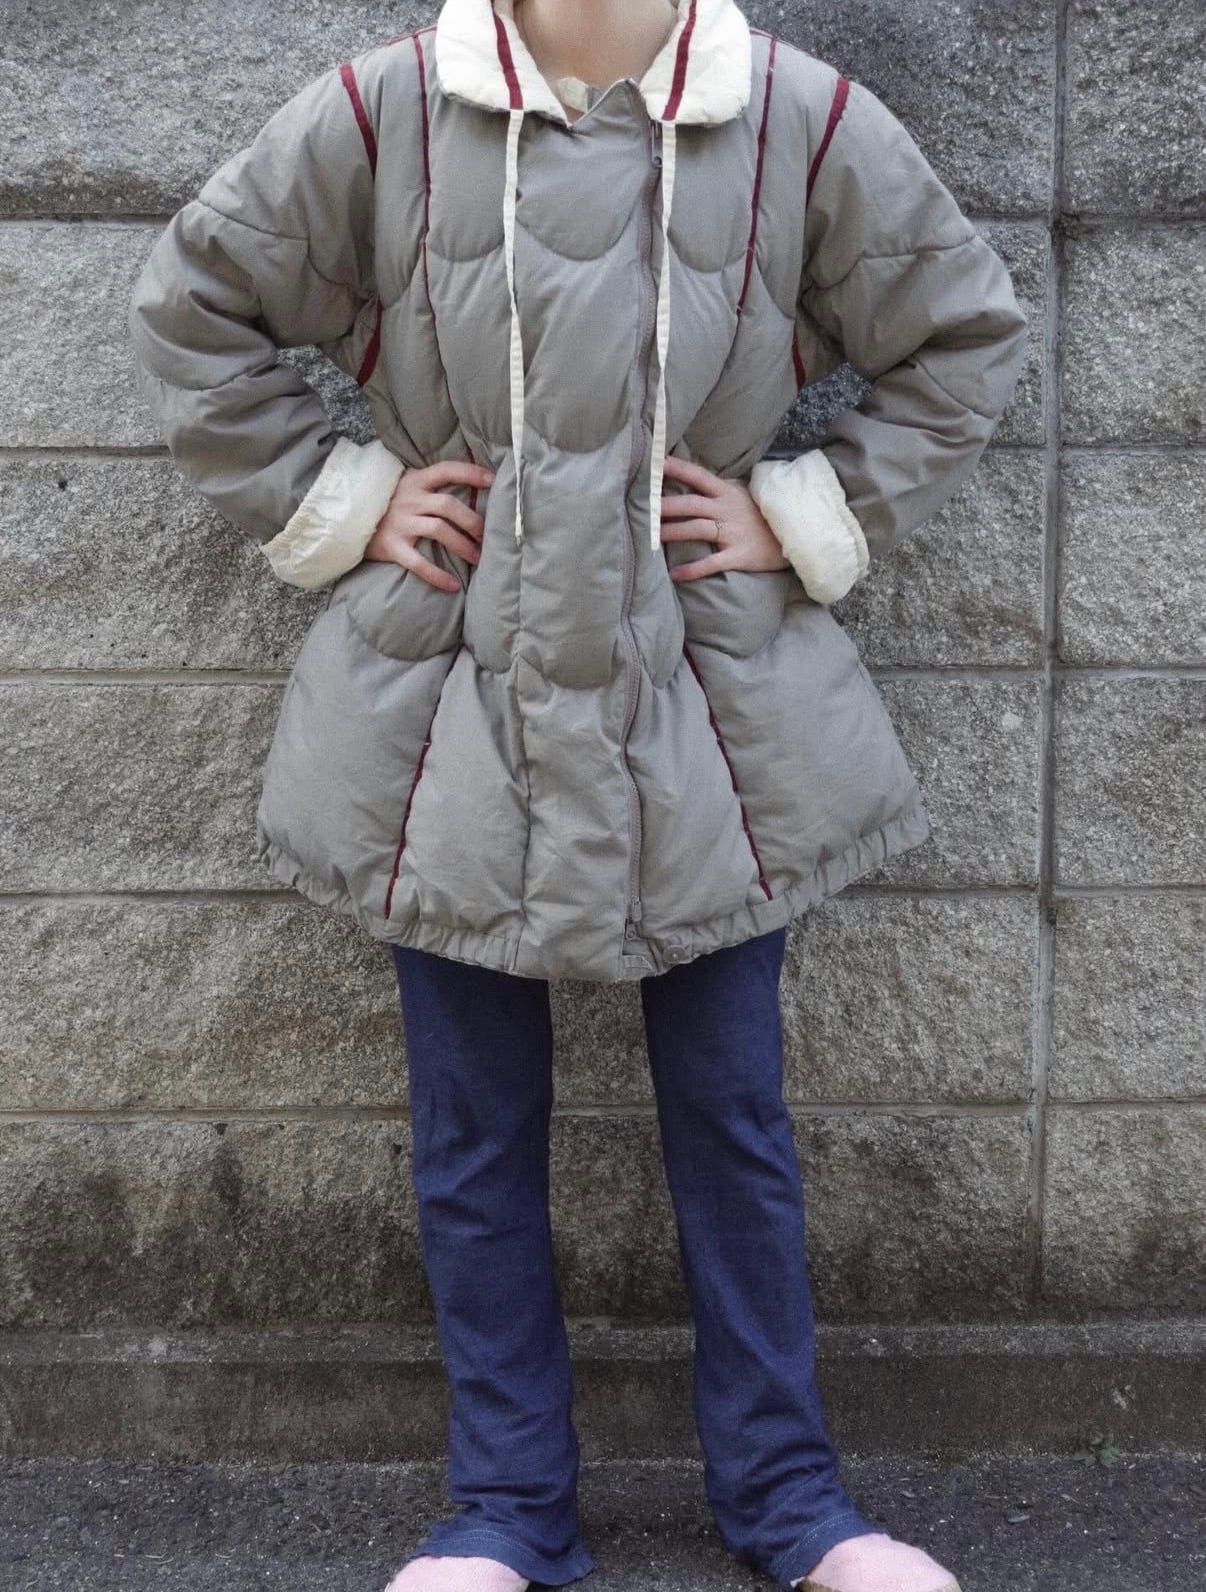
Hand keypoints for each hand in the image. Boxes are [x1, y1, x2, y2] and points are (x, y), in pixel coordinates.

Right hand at [363, 458, 495, 591]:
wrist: (346, 518)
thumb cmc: (384, 503)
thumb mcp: (404, 485)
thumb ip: (429, 485)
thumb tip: (468, 489)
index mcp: (415, 481)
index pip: (446, 470)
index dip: (470, 473)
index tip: (492, 480)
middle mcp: (409, 500)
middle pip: (448, 505)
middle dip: (473, 521)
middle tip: (487, 536)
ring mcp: (401, 523)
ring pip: (440, 530)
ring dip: (463, 545)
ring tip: (478, 558)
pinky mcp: (392, 546)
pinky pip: (419, 562)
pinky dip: (437, 575)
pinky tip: (453, 585)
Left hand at [659, 455, 789, 581]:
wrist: (794, 535)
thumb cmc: (764, 514)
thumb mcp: (744, 493)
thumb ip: (721, 488)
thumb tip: (693, 479)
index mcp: (727, 492)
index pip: (698, 476)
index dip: (678, 469)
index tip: (657, 464)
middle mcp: (727, 509)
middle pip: (690, 504)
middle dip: (666, 505)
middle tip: (643, 507)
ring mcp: (732, 532)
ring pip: (696, 529)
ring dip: (672, 532)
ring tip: (651, 537)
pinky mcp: (738, 555)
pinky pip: (712, 563)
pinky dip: (692, 570)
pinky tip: (674, 575)